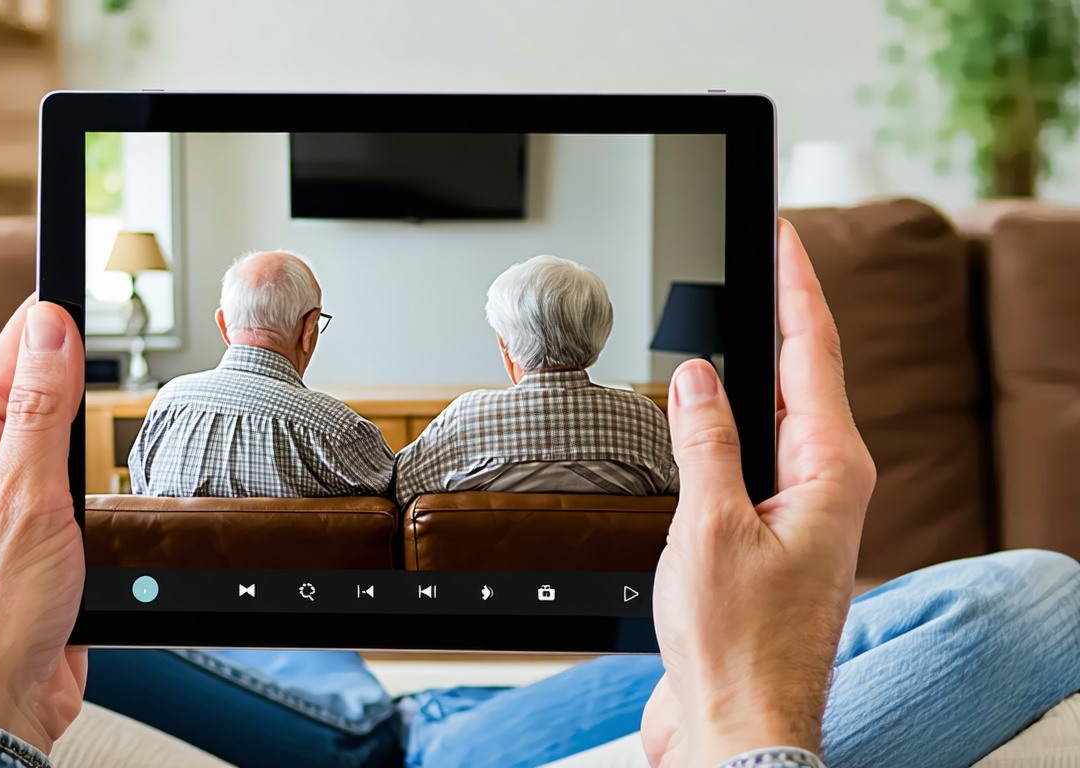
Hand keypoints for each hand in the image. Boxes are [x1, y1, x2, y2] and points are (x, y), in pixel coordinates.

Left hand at [0, 299, 86, 754]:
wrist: (2, 691)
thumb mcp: (26, 496)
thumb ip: (38, 407)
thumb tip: (50, 325)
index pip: (16, 346)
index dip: (61, 318)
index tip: (101, 290)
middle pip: (43, 379)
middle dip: (87, 366)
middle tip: (128, 352)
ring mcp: (12, 490)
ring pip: (65, 425)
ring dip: (97, 418)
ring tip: (130, 398)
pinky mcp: (41, 523)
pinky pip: (75, 471)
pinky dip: (102, 463)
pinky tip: (120, 464)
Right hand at [642, 221, 875, 766]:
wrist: (737, 724)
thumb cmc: (736, 645)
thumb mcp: (710, 525)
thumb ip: (706, 440)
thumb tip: (698, 376)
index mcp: (830, 472)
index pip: (815, 353)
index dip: (797, 287)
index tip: (783, 236)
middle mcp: (826, 488)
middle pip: (806, 378)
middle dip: (781, 316)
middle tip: (756, 261)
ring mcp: (800, 515)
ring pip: (779, 420)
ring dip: (755, 371)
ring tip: (732, 321)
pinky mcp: (770, 542)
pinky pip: (752, 461)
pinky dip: (729, 427)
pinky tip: (706, 418)